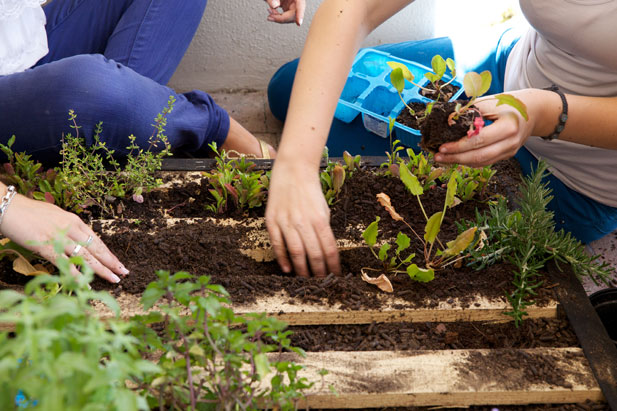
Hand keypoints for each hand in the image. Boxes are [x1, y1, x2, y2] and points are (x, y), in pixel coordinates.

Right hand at [0, 193, 128, 282]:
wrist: (8, 206)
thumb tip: (76, 238)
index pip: (96, 240)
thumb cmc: (29, 212)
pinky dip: (76, 274)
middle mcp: (71, 228)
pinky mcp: (46, 245)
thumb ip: (67, 227)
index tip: (118, 263)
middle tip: (124, 272)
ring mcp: (59, 237)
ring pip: (86, 256)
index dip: (108, 253)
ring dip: (100, 270)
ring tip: (113, 279)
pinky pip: (64, 263)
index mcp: (74, 221)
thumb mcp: (55, 216)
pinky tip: (85, 283)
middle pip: (96, 248)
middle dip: (111, 262)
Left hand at [265, 0, 304, 25]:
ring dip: (279, 18)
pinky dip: (277, 16)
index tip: (299, 23)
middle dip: (282, 18)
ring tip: (270, 12)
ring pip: (289, 17)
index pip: (300, 5)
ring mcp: (292, 4)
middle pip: (294, 14)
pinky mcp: (287, 7)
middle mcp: (296, 1)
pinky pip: (285, 16)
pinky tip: (271, 12)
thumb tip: (275, 6)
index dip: (300, 14)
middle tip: (271, 17)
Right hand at [265, 161, 340, 277]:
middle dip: (319, 271)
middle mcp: (303, 222)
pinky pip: (277, 244)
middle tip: (321, 282)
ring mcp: (286, 222)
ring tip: (306, 279)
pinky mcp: (272, 221)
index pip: (329, 249)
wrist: (293, 170)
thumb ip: (323, 229)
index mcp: (320, 219)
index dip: (333, 266)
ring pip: (296, 252)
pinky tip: (288, 269)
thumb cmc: (311, 191)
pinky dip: (283, 259)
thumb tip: (323, 250)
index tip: (335, 276)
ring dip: (302, 269)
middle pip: (314, 254)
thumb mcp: (324, 209)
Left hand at [434, 89, 538, 166]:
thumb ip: (470, 111)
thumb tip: (446, 120)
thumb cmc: (508, 103)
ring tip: (443, 159)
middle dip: (456, 158)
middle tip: (437, 156)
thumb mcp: (490, 101)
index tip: (442, 146)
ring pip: (482, 162)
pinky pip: (486, 162)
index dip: (459, 146)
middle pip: (480, 155)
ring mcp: (510, 151)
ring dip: (460, 162)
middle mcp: (511, 142)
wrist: (533, 110)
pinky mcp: (507, 155)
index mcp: (508, 126)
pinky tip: (456, 158)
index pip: (479, 140)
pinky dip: (469, 161)